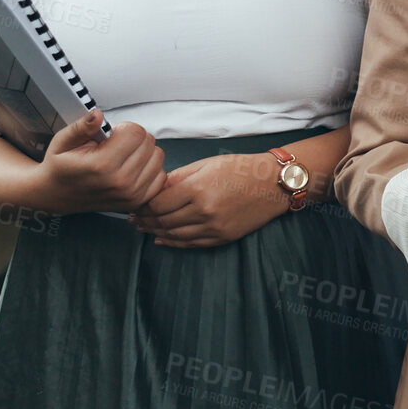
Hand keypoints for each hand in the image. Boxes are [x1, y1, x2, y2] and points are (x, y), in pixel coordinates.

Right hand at [31, 109, 165, 213]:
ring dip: (144, 152)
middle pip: (149, 143)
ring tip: (122, 157)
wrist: (56, 195)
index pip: (136, 132)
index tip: (112, 134)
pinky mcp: (138, 201)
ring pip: (158, 157)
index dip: (124, 128)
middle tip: (115, 146)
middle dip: (134, 138)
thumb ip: (82, 127)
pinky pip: (161, 175)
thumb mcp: (63, 142)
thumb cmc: (61, 167)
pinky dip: (150, 168)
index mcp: (102, 165)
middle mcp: (120, 181)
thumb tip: (97, 114)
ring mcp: (131, 194)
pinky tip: (131, 168)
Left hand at [130, 152, 291, 247]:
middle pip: (162, 221)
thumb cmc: (241, 168)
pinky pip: (191, 244)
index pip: (156, 204)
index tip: (134, 203)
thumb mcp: (207, 164)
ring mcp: (213, 227)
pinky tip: (161, 239)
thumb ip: (178, 177)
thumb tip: (153, 188)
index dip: (141, 205)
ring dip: (155, 232)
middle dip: (144, 219)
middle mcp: (203, 211)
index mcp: (197, 189)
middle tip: (132, 217)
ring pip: (173, 235)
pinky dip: (173, 242)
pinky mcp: (222, 237)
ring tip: (143, 227)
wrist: (274, 184)